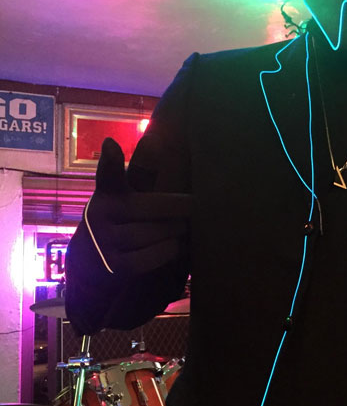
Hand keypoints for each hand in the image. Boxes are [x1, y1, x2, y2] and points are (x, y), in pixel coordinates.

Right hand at [84, 136, 189, 278]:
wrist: (89, 263)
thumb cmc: (118, 220)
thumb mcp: (119, 196)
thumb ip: (137, 173)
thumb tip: (155, 139)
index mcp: (106, 193)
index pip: (108, 174)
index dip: (109, 159)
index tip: (111, 143)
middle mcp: (100, 214)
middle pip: (148, 207)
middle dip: (176, 208)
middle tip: (197, 207)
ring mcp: (104, 242)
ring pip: (151, 233)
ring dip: (175, 231)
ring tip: (190, 228)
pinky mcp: (113, 266)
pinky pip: (149, 257)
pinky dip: (168, 251)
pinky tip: (179, 246)